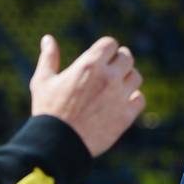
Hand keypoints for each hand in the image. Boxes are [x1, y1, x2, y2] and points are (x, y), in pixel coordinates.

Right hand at [29, 34, 144, 156]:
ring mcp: (120, 96)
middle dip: (118, 60)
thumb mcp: (43, 81)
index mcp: (89, 65)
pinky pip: (140, 99)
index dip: (106, 49)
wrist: (58, 144)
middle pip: (127, 57)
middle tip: (110, 69)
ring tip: (116, 85)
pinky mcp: (126, 115)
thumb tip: (48, 39)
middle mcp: (109, 77)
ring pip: (135, 77)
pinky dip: (133, 99)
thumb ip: (48, 58)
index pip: (110, 44)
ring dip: (127, 78)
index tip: (101, 56)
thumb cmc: (48, 111)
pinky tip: (121, 102)